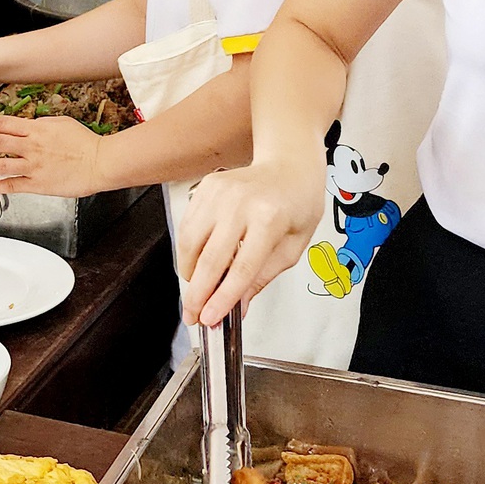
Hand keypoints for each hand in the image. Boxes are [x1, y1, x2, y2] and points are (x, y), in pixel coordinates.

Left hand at [0, 115, 109, 196]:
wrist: (100, 162)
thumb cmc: (86, 143)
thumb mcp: (61, 124)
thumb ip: (41, 125)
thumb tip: (28, 125)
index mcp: (37, 129)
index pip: (4, 124)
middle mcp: (32, 146)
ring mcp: (33, 166)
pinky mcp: (38, 183)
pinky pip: (12, 185)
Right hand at [174, 160, 321, 326]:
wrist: (289, 164)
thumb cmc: (297, 204)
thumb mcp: (293, 247)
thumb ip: (262, 277)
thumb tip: (238, 307)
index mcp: (269, 218)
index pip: (241, 269)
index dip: (222, 298)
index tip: (210, 319)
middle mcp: (240, 203)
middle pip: (209, 259)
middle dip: (197, 294)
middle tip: (192, 316)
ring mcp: (219, 193)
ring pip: (190, 244)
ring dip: (189, 274)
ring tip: (196, 290)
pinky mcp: (205, 188)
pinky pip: (187, 227)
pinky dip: (188, 252)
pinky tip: (197, 264)